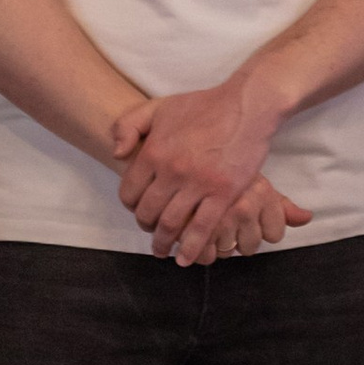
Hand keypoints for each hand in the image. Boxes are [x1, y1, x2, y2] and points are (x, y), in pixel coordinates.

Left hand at [112, 74, 291, 248]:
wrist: (246, 105)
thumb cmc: (203, 106)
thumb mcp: (159, 106)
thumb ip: (129, 125)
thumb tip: (117, 155)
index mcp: (153, 151)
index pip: (129, 191)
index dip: (130, 205)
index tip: (137, 209)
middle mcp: (172, 170)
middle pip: (148, 212)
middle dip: (146, 226)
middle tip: (151, 231)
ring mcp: (198, 183)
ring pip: (172, 224)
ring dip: (163, 243)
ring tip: (162, 250)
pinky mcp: (224, 193)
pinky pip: (203, 228)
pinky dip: (191, 248)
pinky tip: (185, 259)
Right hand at [173, 176, 305, 269]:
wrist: (184, 146)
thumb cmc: (223, 166)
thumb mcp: (257, 180)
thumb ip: (281, 204)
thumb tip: (307, 218)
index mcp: (261, 193)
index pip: (274, 234)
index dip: (262, 228)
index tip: (249, 216)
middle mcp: (243, 206)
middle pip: (251, 246)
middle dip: (240, 236)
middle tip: (227, 218)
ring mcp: (218, 218)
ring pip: (228, 251)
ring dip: (219, 242)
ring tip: (210, 222)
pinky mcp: (191, 228)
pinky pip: (205, 256)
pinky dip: (200, 249)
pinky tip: (195, 232)